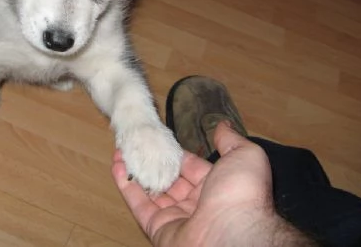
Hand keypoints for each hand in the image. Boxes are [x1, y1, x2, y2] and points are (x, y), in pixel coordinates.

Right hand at [112, 121, 314, 245]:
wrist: (231, 235)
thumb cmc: (241, 194)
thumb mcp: (245, 156)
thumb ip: (230, 140)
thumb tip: (222, 125)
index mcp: (217, 188)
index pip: (191, 166)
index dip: (174, 152)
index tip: (158, 136)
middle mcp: (197, 204)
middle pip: (168, 179)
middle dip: (151, 160)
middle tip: (134, 142)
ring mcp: (176, 218)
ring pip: (151, 191)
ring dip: (134, 170)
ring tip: (120, 150)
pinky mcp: (157, 228)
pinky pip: (139, 205)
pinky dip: (126, 186)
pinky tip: (116, 166)